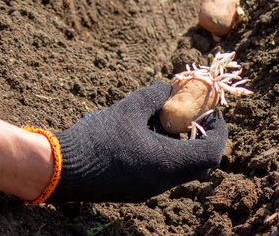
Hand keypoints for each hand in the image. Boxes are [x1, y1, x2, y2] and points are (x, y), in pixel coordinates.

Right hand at [47, 80, 226, 202]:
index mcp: (166, 163)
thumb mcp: (128, 108)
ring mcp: (150, 189)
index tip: (212, 111)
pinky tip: (151, 134)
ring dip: (185, 145)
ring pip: (183, 169)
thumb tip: (169, 87)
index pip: (211, 152)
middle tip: (195, 115)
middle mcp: (163, 181)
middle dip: (204, 137)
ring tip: (170, 121)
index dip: (218, 129)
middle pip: (200, 163)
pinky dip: (168, 154)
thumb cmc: (95, 137)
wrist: (59, 169)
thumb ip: (154, 96)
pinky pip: (165, 173)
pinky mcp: (138, 191)